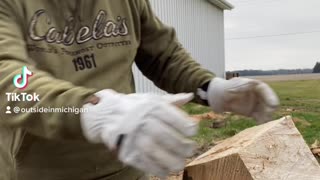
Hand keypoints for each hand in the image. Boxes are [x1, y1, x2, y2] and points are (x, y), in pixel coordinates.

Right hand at [80, 90, 196, 176]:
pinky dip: (154, 168)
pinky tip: (165, 172)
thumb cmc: (133, 106)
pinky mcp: (123, 147)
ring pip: (151, 149)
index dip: (184, 125)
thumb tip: (190, 96)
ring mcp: (130, 134)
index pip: (170, 116)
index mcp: (149, 106)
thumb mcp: (150, 99)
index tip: (193, 132)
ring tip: (180, 165)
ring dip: (169, 160)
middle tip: (191, 150)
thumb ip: (171, 100)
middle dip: (180, 145)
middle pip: (162, 134)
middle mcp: (140, 119)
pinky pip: (140, 160)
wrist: (104, 113)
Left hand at [206, 77, 278, 123]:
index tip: (273, 105)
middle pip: (268, 101)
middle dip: (270, 108)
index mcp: (254, 85)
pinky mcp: (253, 112)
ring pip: (265, 110)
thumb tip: (253, 84)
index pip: (265, 90)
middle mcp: (258, 94)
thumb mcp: (230, 86)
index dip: (271, 97)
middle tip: (269, 115)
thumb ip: (240, 86)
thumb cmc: (224, 89)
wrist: (218, 98)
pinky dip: (261, 121)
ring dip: (267, 116)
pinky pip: (260, 117)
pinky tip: (260, 126)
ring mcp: (256, 103)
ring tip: (264, 122)